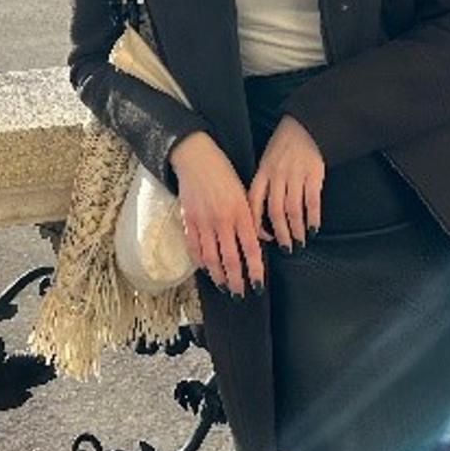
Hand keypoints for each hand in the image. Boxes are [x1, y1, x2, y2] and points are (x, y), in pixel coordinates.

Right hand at [170, 131, 263, 296]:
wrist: (196, 156)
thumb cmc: (223, 172)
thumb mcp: (244, 193)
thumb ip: (251, 219)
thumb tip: (261, 241)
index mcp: (240, 213)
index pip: (251, 250)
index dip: (255, 271)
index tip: (258, 286)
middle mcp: (222, 220)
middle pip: (230, 259)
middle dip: (236, 281)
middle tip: (240, 294)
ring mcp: (203, 222)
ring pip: (211, 258)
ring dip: (218, 276)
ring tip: (223, 286)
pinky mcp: (188, 220)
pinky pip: (194, 247)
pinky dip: (200, 261)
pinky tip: (206, 268)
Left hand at [247, 115, 324, 251]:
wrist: (305, 127)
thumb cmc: (283, 148)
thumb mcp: (266, 163)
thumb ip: (263, 185)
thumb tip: (259, 216)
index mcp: (262, 173)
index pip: (254, 203)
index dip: (257, 224)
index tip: (263, 239)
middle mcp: (277, 175)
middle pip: (275, 211)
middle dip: (280, 234)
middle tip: (285, 248)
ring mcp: (296, 175)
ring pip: (293, 209)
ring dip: (297, 230)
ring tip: (300, 242)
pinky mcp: (314, 174)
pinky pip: (312, 201)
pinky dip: (313, 218)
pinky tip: (313, 228)